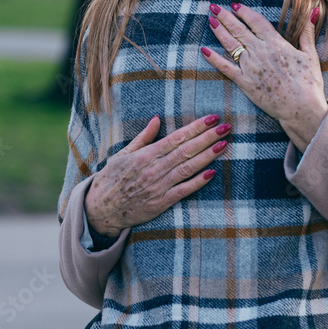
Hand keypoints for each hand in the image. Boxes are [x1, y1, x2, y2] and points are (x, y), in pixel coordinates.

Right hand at [84, 114, 230, 238]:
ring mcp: (159, 186)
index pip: (176, 137)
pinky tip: (212, 172)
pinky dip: (198, 182)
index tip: (212, 118)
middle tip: (226, 127)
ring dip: (208, 156)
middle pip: (186, 150)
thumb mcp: (123, 154)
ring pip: (188, 168)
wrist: (102, 210)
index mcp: (146, 155)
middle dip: (208, 137)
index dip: (196, 127)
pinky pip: (183, 191)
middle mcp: (154, 169)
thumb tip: (157, 118)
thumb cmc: (112, 179)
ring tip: (224, 144)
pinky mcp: (162, 203)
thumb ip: (143, 137)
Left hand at [200, 3, 327, 151]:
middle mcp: (260, 52)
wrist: (300, 107)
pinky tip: (204, 50)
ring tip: (210, 20)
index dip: (244, 12)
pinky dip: (214, 58)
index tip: (235, 6)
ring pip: (230, 44)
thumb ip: (308, 32)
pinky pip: (225, 67)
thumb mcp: (310, 54)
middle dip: (225, 17)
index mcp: (275, 43)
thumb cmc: (308, 83)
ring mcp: (250, 66)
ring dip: (219, 31)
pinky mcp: (244, 82)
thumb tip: (314, 11)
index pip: (256, 21)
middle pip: (239, 29)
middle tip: (213, 7)